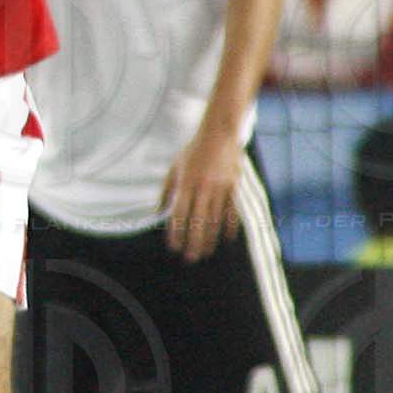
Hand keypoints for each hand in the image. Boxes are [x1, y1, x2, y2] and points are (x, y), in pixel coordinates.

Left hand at [161, 125, 243, 261]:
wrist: (219, 133)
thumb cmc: (193, 151)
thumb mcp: (174, 168)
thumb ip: (167, 191)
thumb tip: (158, 213)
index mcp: (186, 182)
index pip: (179, 213)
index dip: (176, 232)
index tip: (173, 247)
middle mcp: (203, 187)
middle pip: (198, 221)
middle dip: (194, 242)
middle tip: (190, 258)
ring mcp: (220, 188)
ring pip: (215, 220)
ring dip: (210, 239)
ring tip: (205, 253)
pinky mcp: (234, 187)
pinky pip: (232, 212)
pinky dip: (230, 228)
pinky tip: (226, 240)